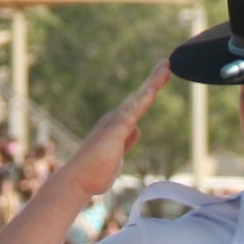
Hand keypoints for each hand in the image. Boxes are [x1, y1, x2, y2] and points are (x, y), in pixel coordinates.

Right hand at [64, 60, 171, 199]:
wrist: (77, 180)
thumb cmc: (94, 171)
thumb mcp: (117, 154)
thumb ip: (126, 141)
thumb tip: (137, 129)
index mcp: (117, 125)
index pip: (137, 105)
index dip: (149, 91)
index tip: (161, 77)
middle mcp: (114, 120)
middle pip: (138, 97)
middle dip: (153, 80)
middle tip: (166, 63)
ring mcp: (113, 124)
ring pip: (137, 100)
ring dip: (151, 83)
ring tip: (165, 69)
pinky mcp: (114, 132)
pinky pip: (131, 113)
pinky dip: (142, 100)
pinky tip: (152, 91)